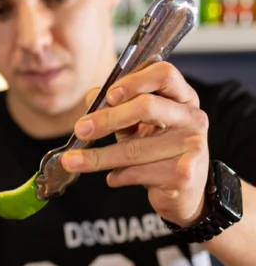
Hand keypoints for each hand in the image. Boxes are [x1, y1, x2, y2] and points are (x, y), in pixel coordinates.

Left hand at [61, 62, 209, 226]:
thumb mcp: (137, 125)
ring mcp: (192, 146)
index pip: (164, 74)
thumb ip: (117, 108)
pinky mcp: (184, 174)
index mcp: (182, 98)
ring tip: (72, 162)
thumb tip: (91, 95)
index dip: (134, 81)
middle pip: (147, 106)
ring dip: (97, 157)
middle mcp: (192, 118)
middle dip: (107, 118)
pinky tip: (112, 178)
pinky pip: (138, 173)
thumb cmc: (158, 150)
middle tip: (80, 129)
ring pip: (134, 148)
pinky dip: (117, 176)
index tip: (108, 95)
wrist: (184, 191)